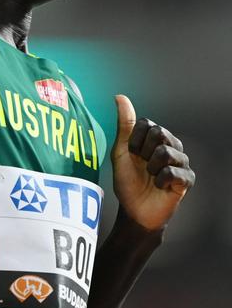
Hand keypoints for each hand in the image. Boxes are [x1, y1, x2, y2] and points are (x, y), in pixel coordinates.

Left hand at [112, 94, 194, 230]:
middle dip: (143, 151)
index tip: (131, 154)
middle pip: (159, 133)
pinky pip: (172, 172)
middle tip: (142, 165)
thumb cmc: (127, 181)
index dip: (134, 140)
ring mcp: (182, 162)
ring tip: (150, 176)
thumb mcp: (121, 151)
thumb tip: (120, 96)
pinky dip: (159, 181)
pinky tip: (159, 186)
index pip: (147, 123)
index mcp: (156, 139)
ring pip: (165, 152)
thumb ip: (124, 125)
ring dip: (150, 167)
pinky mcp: (187, 179)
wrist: (134, 210)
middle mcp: (172, 146)